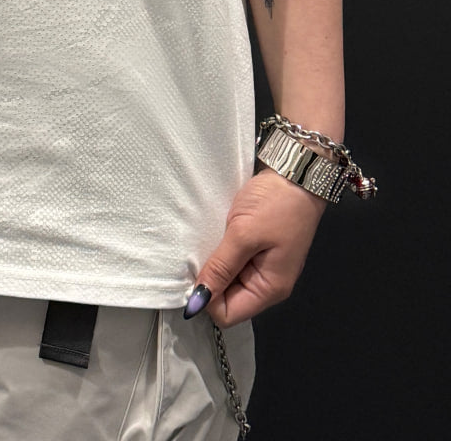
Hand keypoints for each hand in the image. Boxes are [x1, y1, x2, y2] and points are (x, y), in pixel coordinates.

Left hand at [191, 167, 327, 326]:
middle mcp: (268, 284)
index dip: (206, 299)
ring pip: (228, 280)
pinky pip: (233, 263)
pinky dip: (221, 253)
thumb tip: (198, 300)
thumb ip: (220, 268)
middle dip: (210, 282)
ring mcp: (263, 267)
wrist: (296, 173)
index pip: (228, 315)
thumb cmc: (277, 203)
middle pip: (227, 300)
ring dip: (215, 265)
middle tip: (200, 253)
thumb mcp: (243, 234)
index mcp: (269, 289)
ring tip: (209, 242)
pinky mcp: (258, 250)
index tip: (193, 274)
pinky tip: (216, 237)